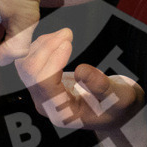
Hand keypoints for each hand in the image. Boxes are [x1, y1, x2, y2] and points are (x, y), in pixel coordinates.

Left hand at [16, 29, 142, 130]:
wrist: (113, 107)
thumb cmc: (118, 104)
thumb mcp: (119, 97)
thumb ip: (101, 86)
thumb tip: (80, 70)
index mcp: (63, 114)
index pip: (45, 86)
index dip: (52, 62)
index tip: (67, 43)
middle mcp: (46, 105)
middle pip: (32, 74)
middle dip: (47, 49)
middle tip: (68, 33)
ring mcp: (40, 94)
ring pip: (27, 65)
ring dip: (42, 45)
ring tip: (65, 34)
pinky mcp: (40, 82)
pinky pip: (30, 61)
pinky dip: (40, 46)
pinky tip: (56, 38)